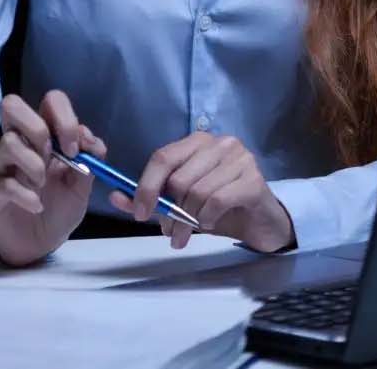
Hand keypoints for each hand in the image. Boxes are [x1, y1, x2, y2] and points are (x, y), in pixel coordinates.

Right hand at [0, 90, 105, 266]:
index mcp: (44, 135)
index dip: (64, 117)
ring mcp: (1, 164)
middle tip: (53, 156)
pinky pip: (4, 182)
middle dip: (38, 128)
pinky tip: (36, 206)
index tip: (74, 148)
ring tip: (42, 186)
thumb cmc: (58, 209)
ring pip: (8, 142)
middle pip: (12, 104)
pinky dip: (27, 196)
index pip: (50, 100)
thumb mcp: (82, 185)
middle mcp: (19, 142)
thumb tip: (89, 139)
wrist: (39, 245)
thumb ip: (89, 159)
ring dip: (35, 166)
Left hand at [114, 132, 294, 252]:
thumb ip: (151, 199)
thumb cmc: (219, 208)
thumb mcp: (181, 203)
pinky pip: (218, 200)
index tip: (140, 214)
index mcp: (197, 142)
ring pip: (197, 192)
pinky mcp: (254, 179)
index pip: (162, 157)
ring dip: (188, 221)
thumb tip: (116, 197)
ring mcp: (240, 158)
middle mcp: (219, 143)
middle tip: (170, 234)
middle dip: (169, 212)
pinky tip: (211, 224)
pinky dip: (208, 218)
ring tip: (189, 234)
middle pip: (179, 178)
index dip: (146, 186)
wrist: (260, 221)